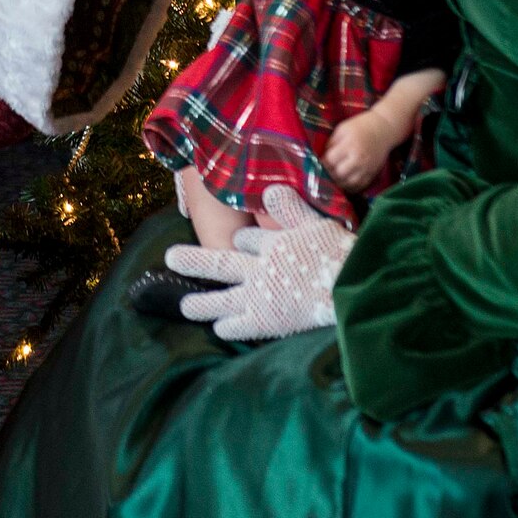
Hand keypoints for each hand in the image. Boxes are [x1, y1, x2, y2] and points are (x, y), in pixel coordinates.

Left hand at [163, 185, 352, 340]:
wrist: (348, 290)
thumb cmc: (337, 254)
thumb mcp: (316, 223)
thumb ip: (292, 209)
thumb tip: (270, 189)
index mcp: (271, 242)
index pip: (247, 239)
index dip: (243, 240)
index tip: (240, 241)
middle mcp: (257, 268)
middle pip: (218, 264)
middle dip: (193, 261)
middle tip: (169, 257)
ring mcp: (256, 297)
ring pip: (220, 299)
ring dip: (201, 302)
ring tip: (185, 306)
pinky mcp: (263, 322)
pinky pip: (237, 325)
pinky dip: (227, 326)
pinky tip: (219, 328)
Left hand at [322, 110, 406, 192]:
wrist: (384, 128)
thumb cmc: (361, 126)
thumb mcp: (342, 129)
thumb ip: (331, 143)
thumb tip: (321, 156)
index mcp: (349, 145)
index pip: (330, 161)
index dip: (321, 163)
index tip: (316, 163)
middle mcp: (359, 159)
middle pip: (338, 174)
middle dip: (329, 174)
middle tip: (324, 172)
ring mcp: (367, 168)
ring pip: (348, 183)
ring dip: (338, 183)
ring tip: (332, 179)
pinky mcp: (373, 173)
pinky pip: (360, 186)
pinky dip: (350, 188)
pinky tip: (344, 183)